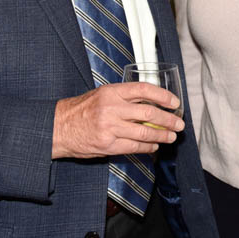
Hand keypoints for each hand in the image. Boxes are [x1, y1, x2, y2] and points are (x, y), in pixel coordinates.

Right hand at [52, 82, 182, 159]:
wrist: (58, 128)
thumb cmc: (82, 110)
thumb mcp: (102, 95)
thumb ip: (125, 97)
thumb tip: (153, 103)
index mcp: (111, 92)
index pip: (144, 89)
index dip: (163, 96)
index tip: (175, 102)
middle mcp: (112, 108)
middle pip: (149, 113)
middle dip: (169, 120)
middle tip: (179, 124)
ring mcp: (110, 128)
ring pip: (145, 133)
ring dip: (163, 136)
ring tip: (171, 137)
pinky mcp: (108, 145)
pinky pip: (135, 147)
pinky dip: (148, 147)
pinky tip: (155, 146)